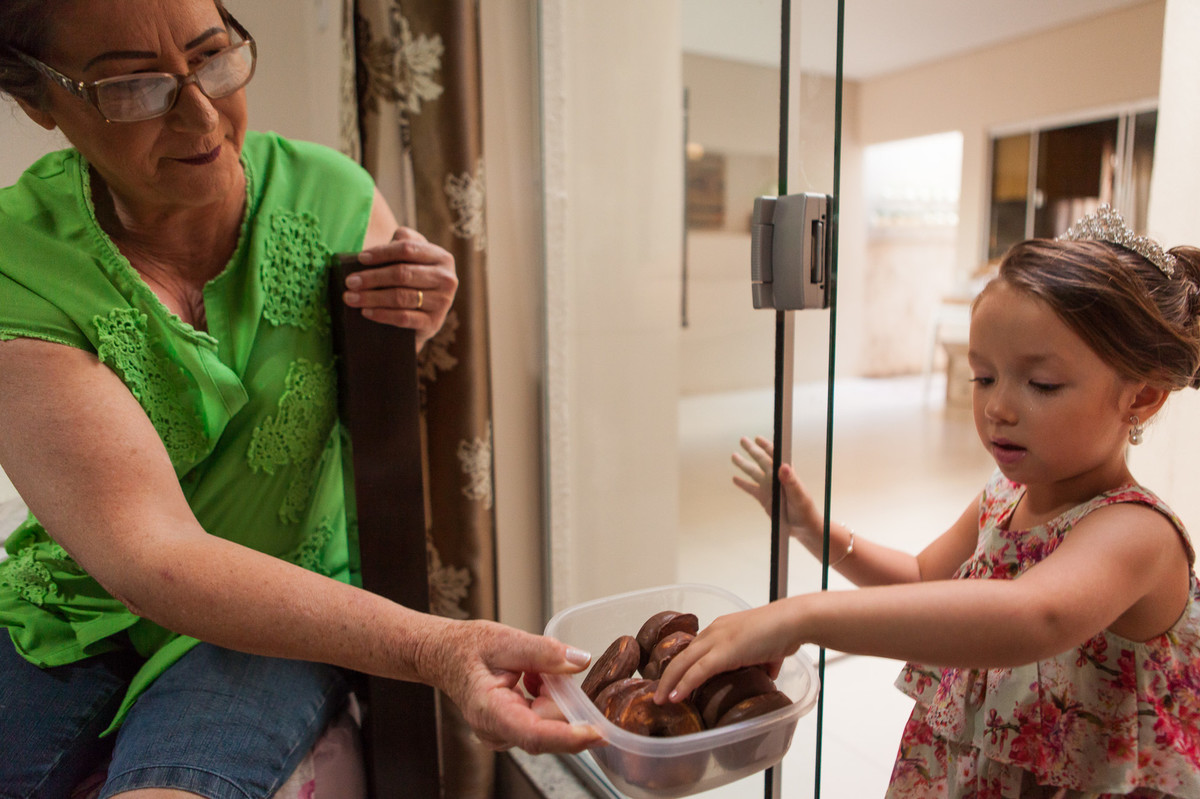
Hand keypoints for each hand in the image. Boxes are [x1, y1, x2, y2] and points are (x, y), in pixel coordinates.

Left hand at [341, 227, 458, 350]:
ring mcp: (442, 303)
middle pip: (402, 274)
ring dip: (371, 297)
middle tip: (350, 282)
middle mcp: (447, 279)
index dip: (382, 253)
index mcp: (441, 257)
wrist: (428, 312)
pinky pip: (403, 318)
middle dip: (372, 278)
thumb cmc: (415, 277)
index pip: (407, 249)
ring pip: (401, 297)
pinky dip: (382, 315)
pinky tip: (366, 312)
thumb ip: (402, 242)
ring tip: (351, 298)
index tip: (360, 258)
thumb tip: (374, 250)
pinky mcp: (433, 324)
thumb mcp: (414, 257)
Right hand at [425, 620, 601, 753]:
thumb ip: (544, 651)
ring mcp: (506, 735)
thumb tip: (580, 662)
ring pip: (550, 722)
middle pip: (549, 726)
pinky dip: (546, 696)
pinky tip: (530, 678)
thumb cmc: (467, 648)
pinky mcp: (514, 730)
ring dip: (551, 693)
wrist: (444, 655)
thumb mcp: (505, 639)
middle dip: (560, 696)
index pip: (535, 734)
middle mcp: (498, 732)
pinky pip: (544, 718)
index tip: (598, 732)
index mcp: (490, 712)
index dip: (569, 736)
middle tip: (542, 667)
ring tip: (528, 671)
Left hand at [653, 603, 798, 705]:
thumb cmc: (785, 632)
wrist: (793, 622)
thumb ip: (763, 662)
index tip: (674, 682)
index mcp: (721, 629)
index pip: (694, 649)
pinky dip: (684, 684)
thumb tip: (767, 675)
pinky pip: (697, 671)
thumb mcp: (768, 650)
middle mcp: (714, 631)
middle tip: (658, 693)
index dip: (682, 667)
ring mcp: (717, 640)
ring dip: (669, 683)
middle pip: (682, 655)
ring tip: (661, 700)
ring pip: (683, 663)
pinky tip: (676, 698)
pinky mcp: (723, 652)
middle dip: (667, 676)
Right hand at [731, 436, 822, 542]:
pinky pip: (750, 489)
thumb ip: (791, 481)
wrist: (802, 527)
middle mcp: (775, 478)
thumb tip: (783, 466)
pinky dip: (743, 484)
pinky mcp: (763, 498)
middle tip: (743, 440)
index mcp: (785, 474)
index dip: (767, 446)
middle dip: (752, 450)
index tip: (758, 439)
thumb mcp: (799, 495)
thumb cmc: (805, 510)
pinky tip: (735, 479)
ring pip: (753, 472)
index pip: (775, 455)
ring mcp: (769, 488)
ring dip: (744, 464)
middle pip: (761, 460)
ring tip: (734, 456)